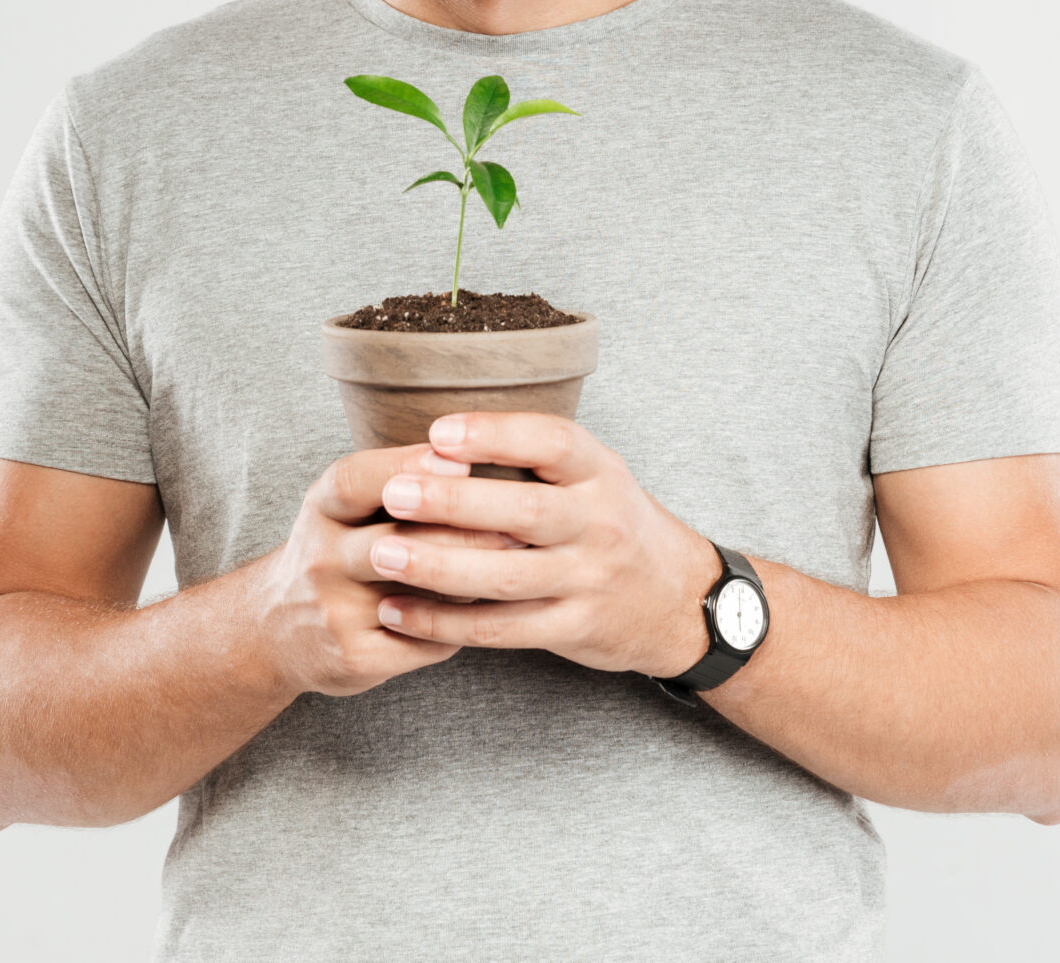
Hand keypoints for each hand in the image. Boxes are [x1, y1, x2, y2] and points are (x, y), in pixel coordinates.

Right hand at [256, 443, 524, 697]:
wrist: (277, 627)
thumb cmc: (338, 548)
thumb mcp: (347, 505)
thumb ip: (400, 481)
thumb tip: (482, 452)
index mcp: (322, 509)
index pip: (357, 480)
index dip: (409, 467)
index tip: (462, 461)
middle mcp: (321, 558)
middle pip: (396, 540)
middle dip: (463, 529)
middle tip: (519, 523)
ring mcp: (335, 611)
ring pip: (417, 594)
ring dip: (469, 580)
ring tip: (516, 565)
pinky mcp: (353, 657)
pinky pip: (423, 642)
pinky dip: (457, 627)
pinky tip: (486, 613)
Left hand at [359, 414, 720, 677]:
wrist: (678, 599)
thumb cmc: (612, 524)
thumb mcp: (596, 476)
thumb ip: (536, 457)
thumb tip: (438, 435)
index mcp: (600, 472)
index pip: (552, 441)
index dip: (495, 434)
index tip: (439, 431)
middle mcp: (599, 523)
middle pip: (523, 510)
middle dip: (452, 502)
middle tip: (392, 492)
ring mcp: (589, 579)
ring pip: (506, 576)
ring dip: (438, 567)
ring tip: (381, 554)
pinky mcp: (575, 627)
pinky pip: (502, 629)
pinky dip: (446, 622)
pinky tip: (399, 611)